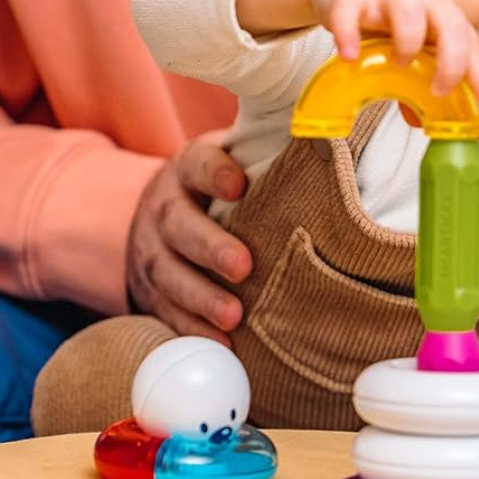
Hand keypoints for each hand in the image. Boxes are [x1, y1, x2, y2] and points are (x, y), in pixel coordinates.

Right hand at [126, 132, 250, 345]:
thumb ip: (267, 151)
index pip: (198, 164)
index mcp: (188, 168)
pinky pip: (166, 313)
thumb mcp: (232, 156)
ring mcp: (152, 251)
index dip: (215, 172)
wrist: (154, 214)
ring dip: (200, 298)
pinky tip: (220, 346)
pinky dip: (192, 331)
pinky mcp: (150, 291)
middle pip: (179, 225)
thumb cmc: (218, 186)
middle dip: (210, 246)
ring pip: (168, 274)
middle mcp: (164, 207)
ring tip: (233, 317)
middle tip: (243, 265)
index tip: (239, 185)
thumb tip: (328, 131)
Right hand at [306, 0, 478, 111]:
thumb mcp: (411, 36)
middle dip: (452, 60)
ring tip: (397, 64)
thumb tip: (421, 120)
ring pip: (407, 8)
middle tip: (439, 90)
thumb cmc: (385, 8)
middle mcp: (421, 0)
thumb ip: (419, 72)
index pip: (469, 44)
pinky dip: (349, 35)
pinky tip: (349, 56)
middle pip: (450, 24)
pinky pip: (349, 12)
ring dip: (408, 41)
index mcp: (441, 12)